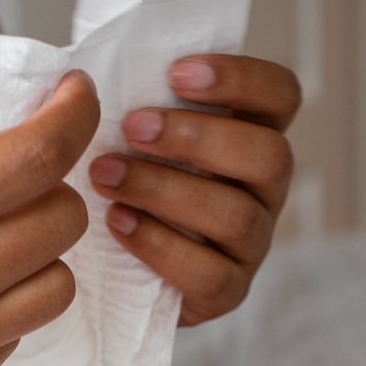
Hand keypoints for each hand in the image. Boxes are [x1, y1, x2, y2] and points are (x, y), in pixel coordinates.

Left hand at [88, 55, 300, 325]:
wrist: (111, 269)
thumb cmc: (124, 178)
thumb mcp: (133, 133)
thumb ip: (134, 101)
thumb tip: (84, 78)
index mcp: (252, 135)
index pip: (281, 96)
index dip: (241, 79)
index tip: (175, 73)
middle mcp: (264, 189)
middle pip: (270, 157)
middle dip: (198, 138)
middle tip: (132, 128)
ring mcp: (253, 244)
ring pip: (238, 216)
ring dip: (165, 190)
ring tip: (106, 175)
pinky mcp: (229, 292)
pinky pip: (211, 274)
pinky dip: (159, 245)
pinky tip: (118, 222)